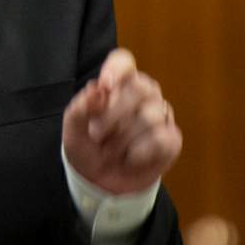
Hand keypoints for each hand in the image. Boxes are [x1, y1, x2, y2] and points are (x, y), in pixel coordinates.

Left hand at [62, 48, 181, 194]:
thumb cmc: (87, 148)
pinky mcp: (171, 139)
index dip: (117, 70)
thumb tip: (98, 89)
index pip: (124, 61)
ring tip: (112, 151)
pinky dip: (140, 153)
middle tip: (97, 135)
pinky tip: (130, 159)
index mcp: (118, 84)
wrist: (99, 183)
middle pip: (140, 87)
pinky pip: (162, 139)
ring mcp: (160, 116)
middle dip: (113, 115)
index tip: (106, 86)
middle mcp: (143, 94)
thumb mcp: (73, 130)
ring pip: (149, 116)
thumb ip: (81, 107)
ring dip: (123, 140)